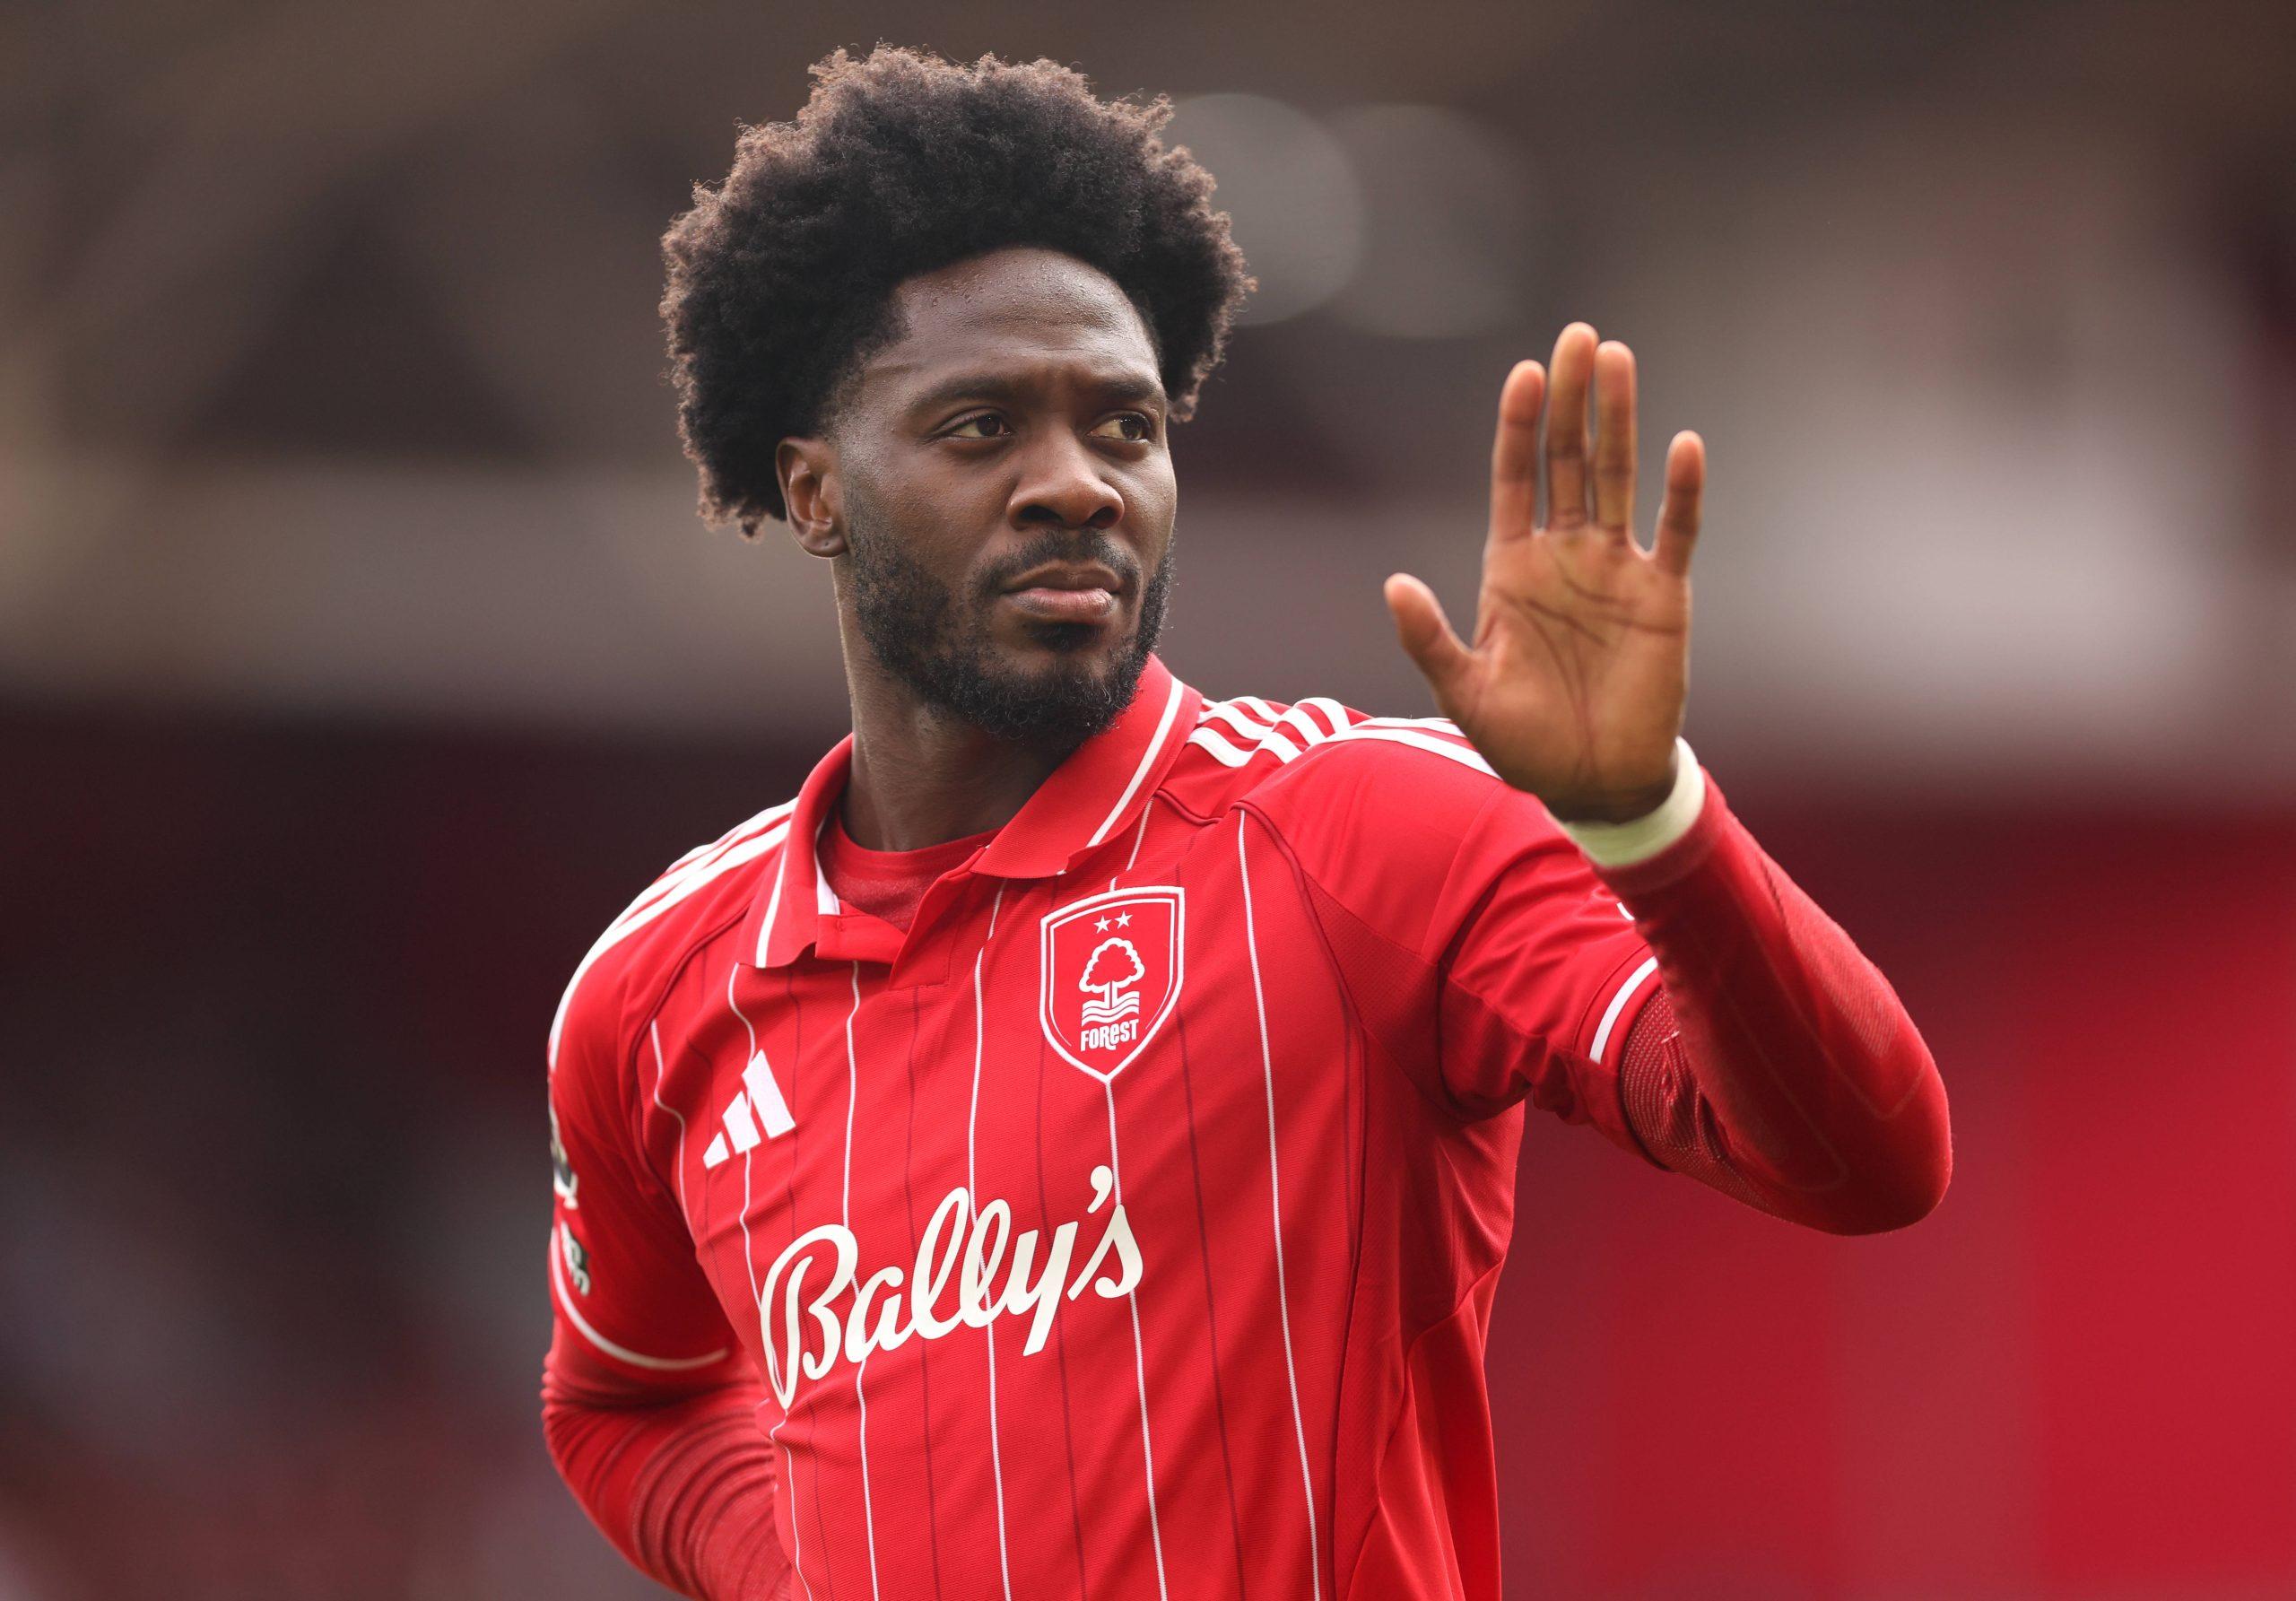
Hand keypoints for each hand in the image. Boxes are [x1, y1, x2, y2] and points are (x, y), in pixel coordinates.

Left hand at [1384, 323, 1703, 822]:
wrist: (1592, 783)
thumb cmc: (1523, 740)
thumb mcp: (1463, 691)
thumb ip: (1430, 637)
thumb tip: (1393, 583)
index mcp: (1513, 568)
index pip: (1516, 479)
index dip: (1520, 426)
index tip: (1526, 373)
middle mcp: (1565, 555)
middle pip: (1568, 460)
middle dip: (1571, 401)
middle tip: (1578, 337)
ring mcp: (1616, 569)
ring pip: (1617, 478)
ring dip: (1620, 421)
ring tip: (1619, 360)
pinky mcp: (1662, 595)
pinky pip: (1675, 532)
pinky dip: (1681, 492)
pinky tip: (1683, 445)